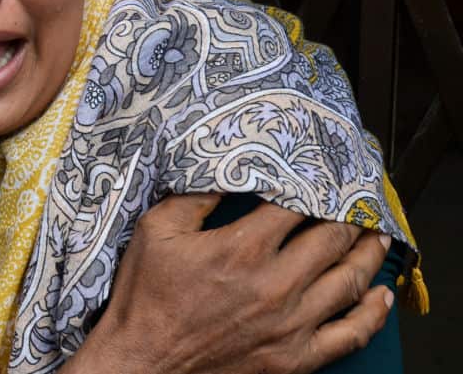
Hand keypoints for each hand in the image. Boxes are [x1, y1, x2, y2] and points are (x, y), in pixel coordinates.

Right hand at [62, 194, 391, 373]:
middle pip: (332, 238)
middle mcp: (275, 284)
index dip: (311, 185)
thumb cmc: (146, 295)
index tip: (317, 174)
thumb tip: (228, 170)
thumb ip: (195, 197)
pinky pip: (351, 333)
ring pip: (350, 280)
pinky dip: (373, 313)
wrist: (143, 362)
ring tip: (375, 236)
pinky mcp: (296, 357)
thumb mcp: (156, 230)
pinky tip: (381, 295)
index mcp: (242, 248)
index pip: (295, 205)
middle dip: (347, 216)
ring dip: (368, 254)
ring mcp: (291, 324)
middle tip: (356, 202)